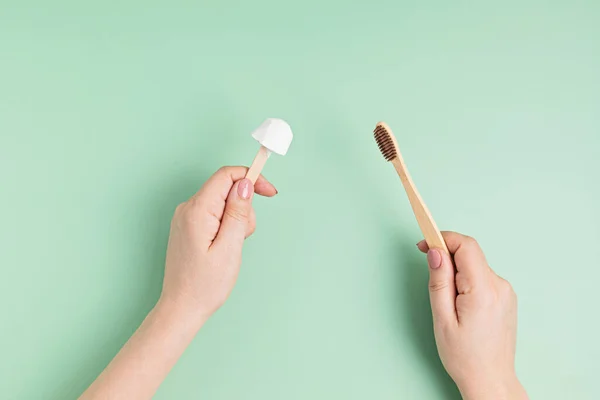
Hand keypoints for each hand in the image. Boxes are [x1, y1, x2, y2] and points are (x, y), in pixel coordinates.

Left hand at [159, 166, 276, 319]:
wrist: (182, 308)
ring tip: (231, 247)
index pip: (226, 175)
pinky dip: (226, 224)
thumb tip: (245, 184)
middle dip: (244, 206)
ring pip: (222, 201)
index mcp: (197, 210)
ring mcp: (185, 217)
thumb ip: (238, 212)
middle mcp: (187, 208)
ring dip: (236, 218)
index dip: (251, 177)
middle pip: (225, 188)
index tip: (270, 192)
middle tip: (243, 236)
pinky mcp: (188, 226)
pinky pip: (214, 212)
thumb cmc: (205, 285)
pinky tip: (224, 246)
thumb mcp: (230, 248)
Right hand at [418, 232, 527, 399]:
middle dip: (447, 257)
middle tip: (430, 273)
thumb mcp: (442, 318)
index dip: (443, 238)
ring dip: (457, 271)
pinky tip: (460, 304)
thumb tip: (436, 251)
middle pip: (470, 254)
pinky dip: (467, 280)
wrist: (490, 379)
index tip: (424, 243)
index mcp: (483, 291)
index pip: (466, 246)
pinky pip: (483, 277)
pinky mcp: (506, 297)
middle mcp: (500, 287)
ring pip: (475, 265)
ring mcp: (506, 292)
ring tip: (447, 301)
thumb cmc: (464, 355)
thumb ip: (439, 281)